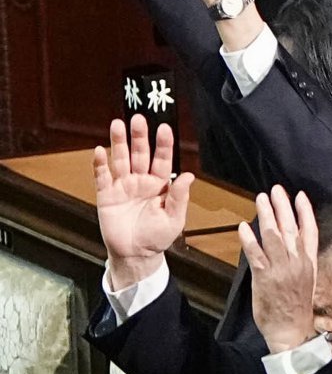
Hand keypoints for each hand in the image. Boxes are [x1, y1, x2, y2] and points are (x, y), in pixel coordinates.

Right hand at [93, 116, 193, 288]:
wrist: (136, 255)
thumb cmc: (158, 237)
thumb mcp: (174, 219)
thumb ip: (179, 197)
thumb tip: (189, 176)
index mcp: (160, 185)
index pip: (163, 160)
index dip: (163, 145)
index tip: (164, 128)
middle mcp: (141, 181)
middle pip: (140, 154)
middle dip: (139, 137)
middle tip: (138, 118)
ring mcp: (123, 186)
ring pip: (120, 159)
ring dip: (119, 143)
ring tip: (117, 125)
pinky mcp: (106, 195)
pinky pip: (102, 176)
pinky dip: (100, 164)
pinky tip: (100, 150)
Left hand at [239, 187, 318, 354]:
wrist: (291, 330)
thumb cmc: (296, 308)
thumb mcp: (306, 280)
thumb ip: (300, 260)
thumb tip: (292, 243)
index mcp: (309, 262)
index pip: (309, 231)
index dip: (305, 212)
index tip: (300, 196)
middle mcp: (297, 262)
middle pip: (290, 228)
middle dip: (283, 206)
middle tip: (276, 190)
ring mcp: (281, 269)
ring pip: (273, 236)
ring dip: (266, 215)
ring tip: (260, 199)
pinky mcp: (265, 277)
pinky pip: (256, 254)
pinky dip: (249, 239)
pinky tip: (243, 227)